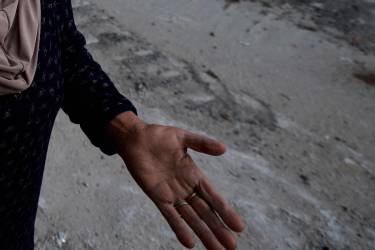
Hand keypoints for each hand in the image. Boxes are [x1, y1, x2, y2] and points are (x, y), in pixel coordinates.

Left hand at [107, 112, 244, 248]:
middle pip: (206, 212)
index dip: (226, 211)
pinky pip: (170, 216)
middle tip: (232, 247)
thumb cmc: (159, 136)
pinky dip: (179, 228)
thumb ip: (202, 143)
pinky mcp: (158, 197)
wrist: (135, 138)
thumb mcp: (182, 137)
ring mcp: (172, 194)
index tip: (239, 227)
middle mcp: (186, 188)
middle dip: (218, 229)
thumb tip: (224, 148)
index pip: (214, 197)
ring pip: (191, 218)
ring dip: (203, 233)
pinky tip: (189, 242)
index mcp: (195, 175)